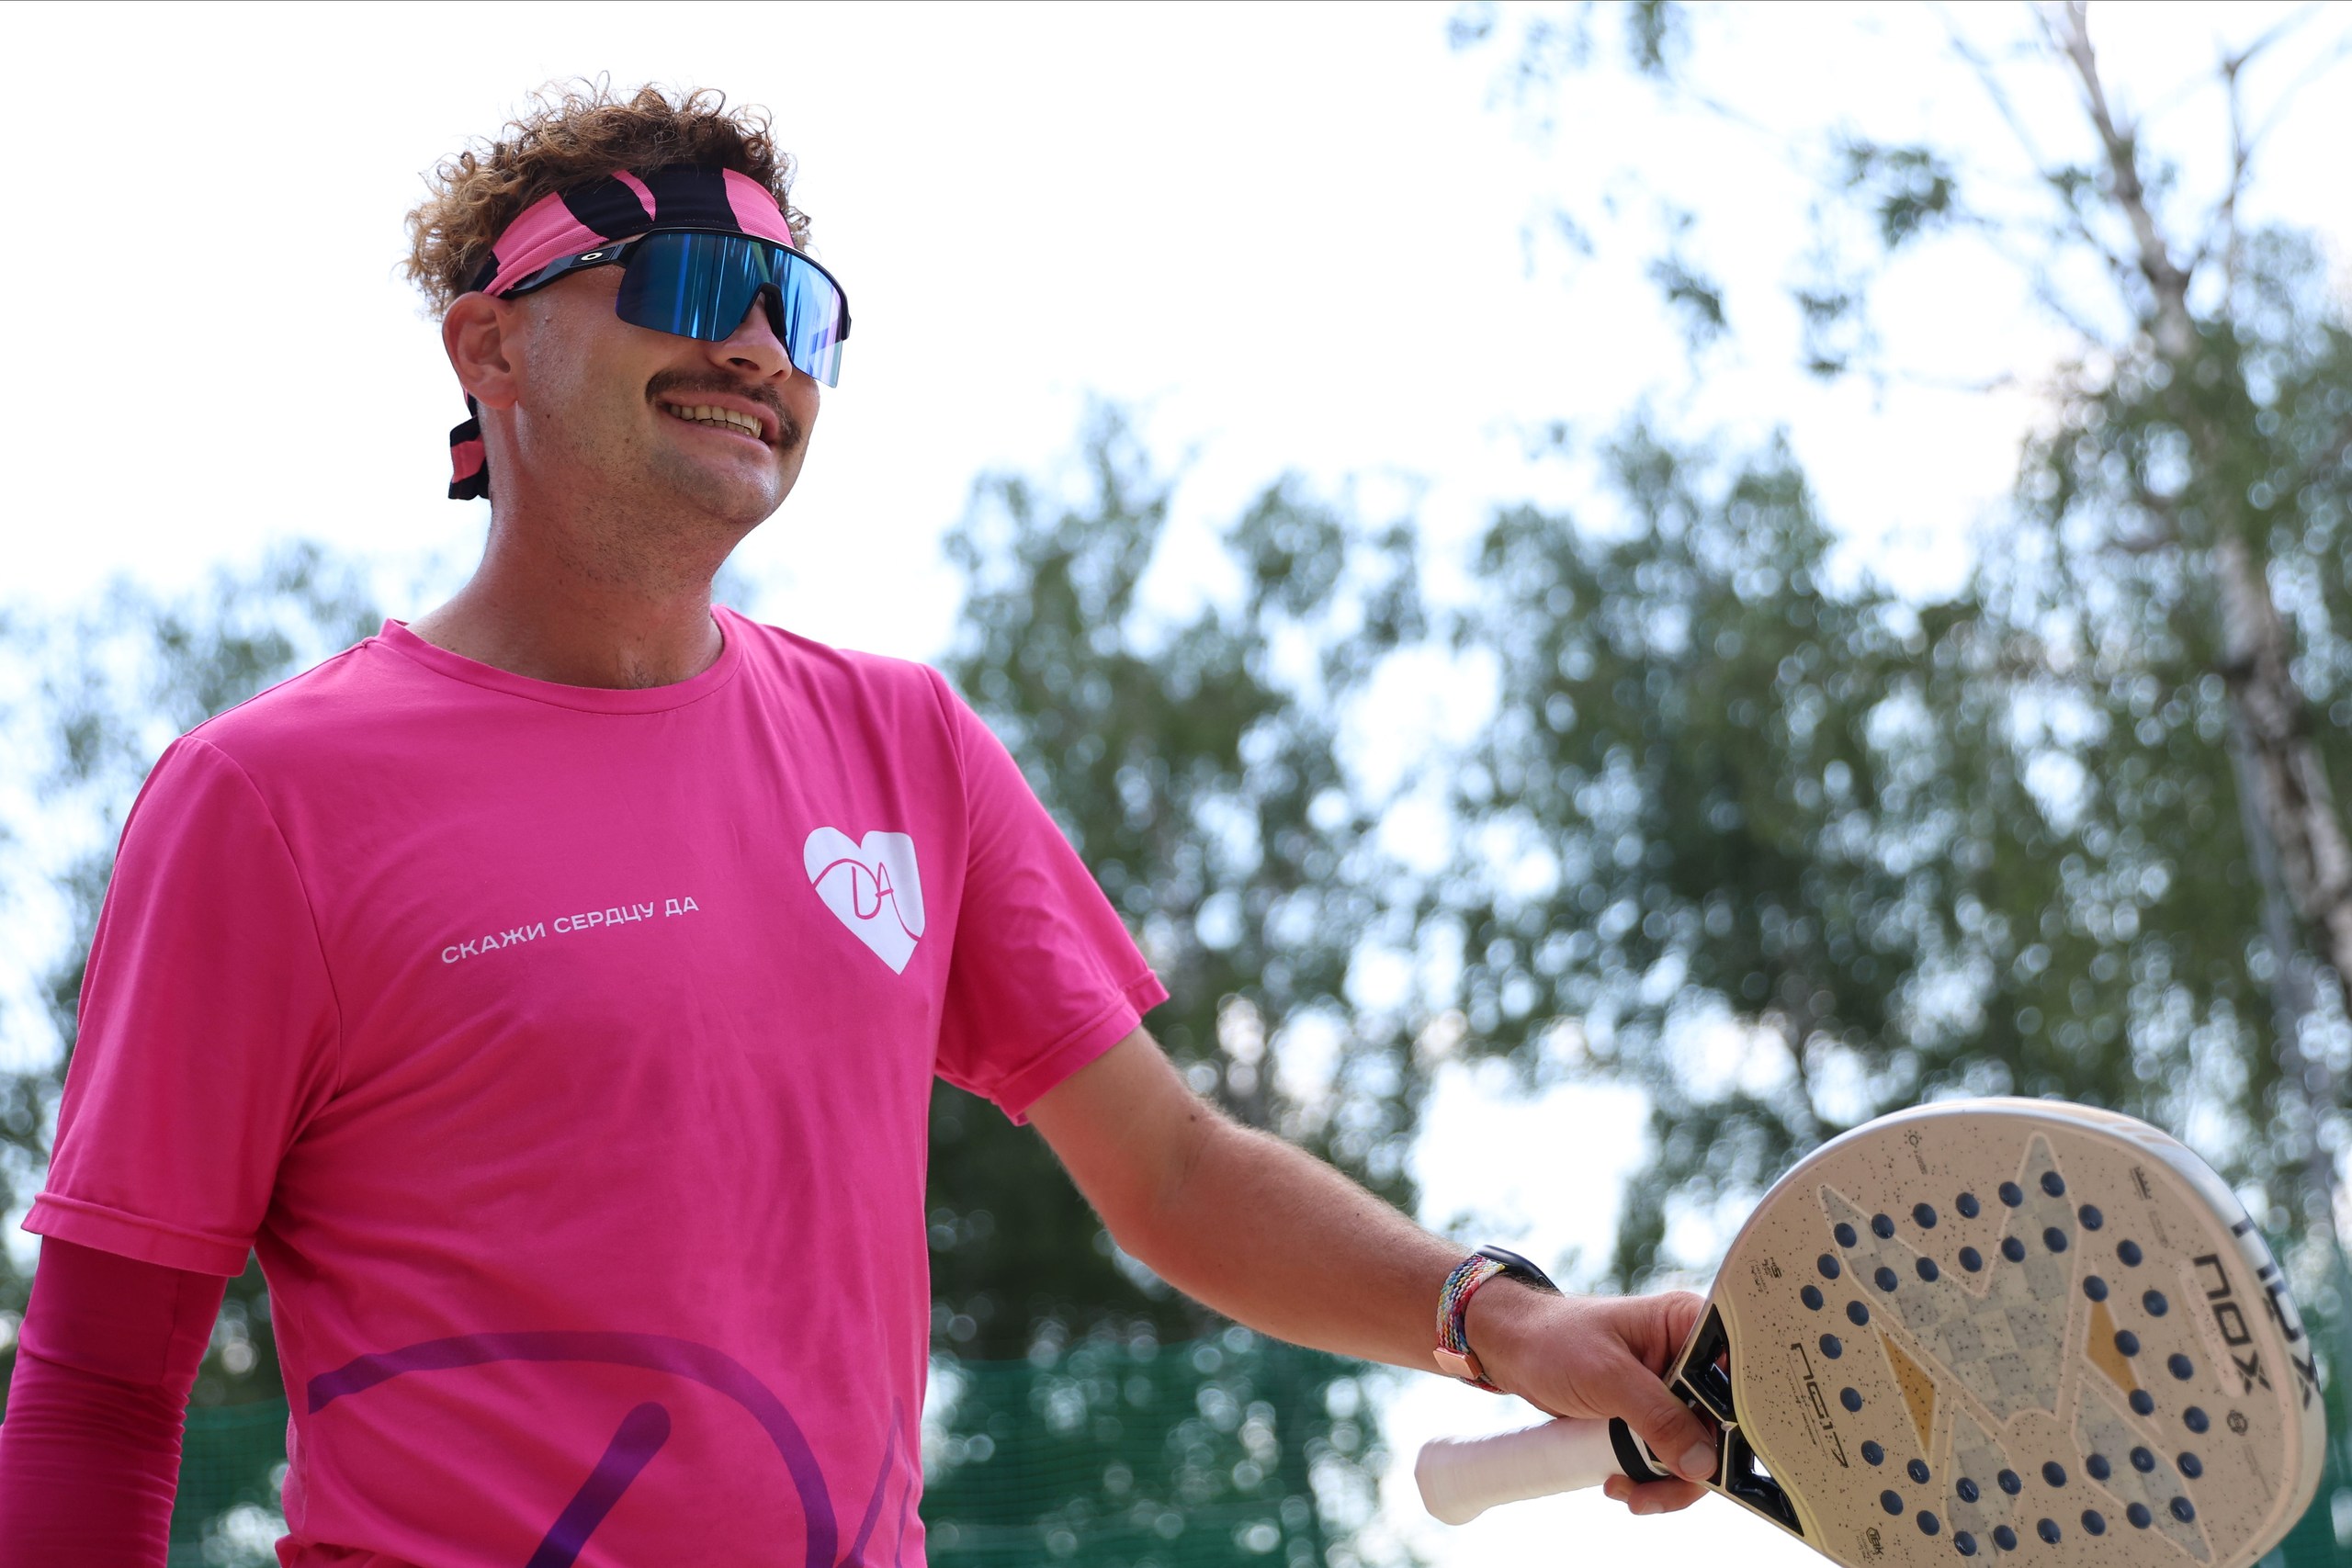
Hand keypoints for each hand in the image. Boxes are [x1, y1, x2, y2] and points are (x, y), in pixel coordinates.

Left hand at [1463, 1282, 1713, 1514]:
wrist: (1510, 1350)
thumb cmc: (1553, 1341)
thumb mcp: (1607, 1377)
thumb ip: (1657, 1417)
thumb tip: (1702, 1463)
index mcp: (1687, 1325)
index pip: (1735, 1376)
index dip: (1735, 1421)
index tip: (1714, 1458)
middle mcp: (1687, 1356)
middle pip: (1719, 1423)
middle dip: (1691, 1465)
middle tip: (1655, 1490)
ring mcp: (1670, 1388)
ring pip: (1695, 1448)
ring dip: (1666, 1480)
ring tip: (1629, 1492)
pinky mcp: (1651, 1413)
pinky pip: (1669, 1455)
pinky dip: (1650, 1478)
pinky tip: (1619, 1482)